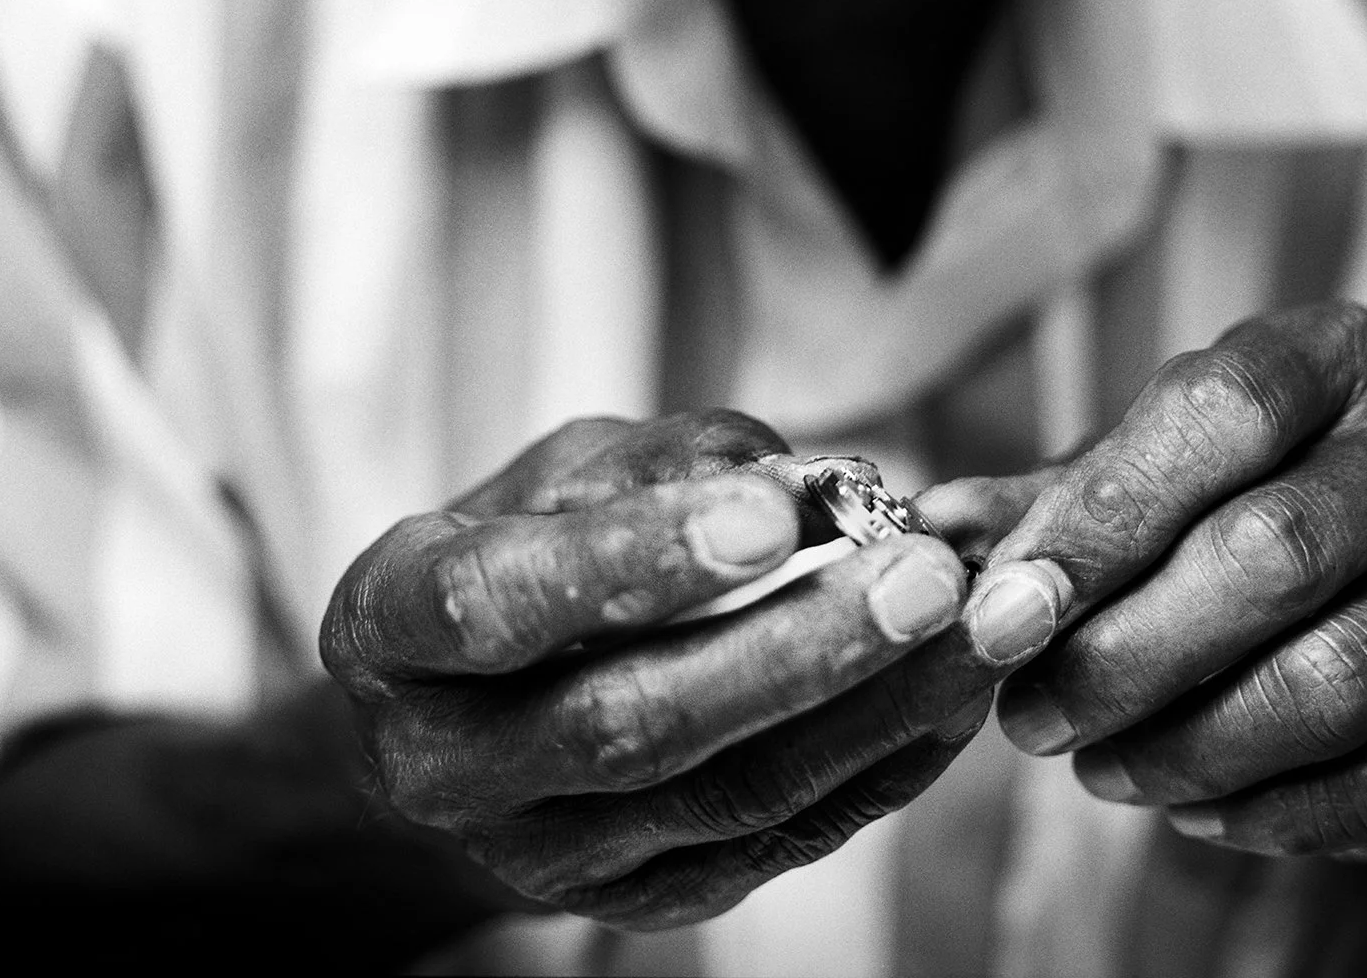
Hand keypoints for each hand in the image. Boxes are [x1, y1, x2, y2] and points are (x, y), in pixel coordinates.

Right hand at [320, 412, 991, 928]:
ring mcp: (541, 857)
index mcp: (392, 630)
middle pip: (634, 722)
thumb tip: (808, 479)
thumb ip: (664, 460)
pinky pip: (772, 847)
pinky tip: (950, 695)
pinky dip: (875, 768)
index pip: (502, 603)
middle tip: (926, 573)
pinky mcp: (634, 905)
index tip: (777, 510)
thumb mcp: (553, 476)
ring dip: (869, 711)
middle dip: (799, 646)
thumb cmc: (519, 553)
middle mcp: (448, 765)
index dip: (639, 557)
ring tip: (974, 625)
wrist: (458, 723)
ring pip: (722, 798)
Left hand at [925, 302, 1366, 854]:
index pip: (1217, 413)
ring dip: (1191, 744)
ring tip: (1096, 769)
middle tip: (1031, 718)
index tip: (1002, 613)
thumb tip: (925, 533)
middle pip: (1273, 552)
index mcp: (1334, 354)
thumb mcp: (1160, 471)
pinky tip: (1195, 811)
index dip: (1101, 518)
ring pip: (1334, 677)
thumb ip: (1048, 501)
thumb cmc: (1256, 504)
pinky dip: (1280, 809)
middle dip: (1128, 652)